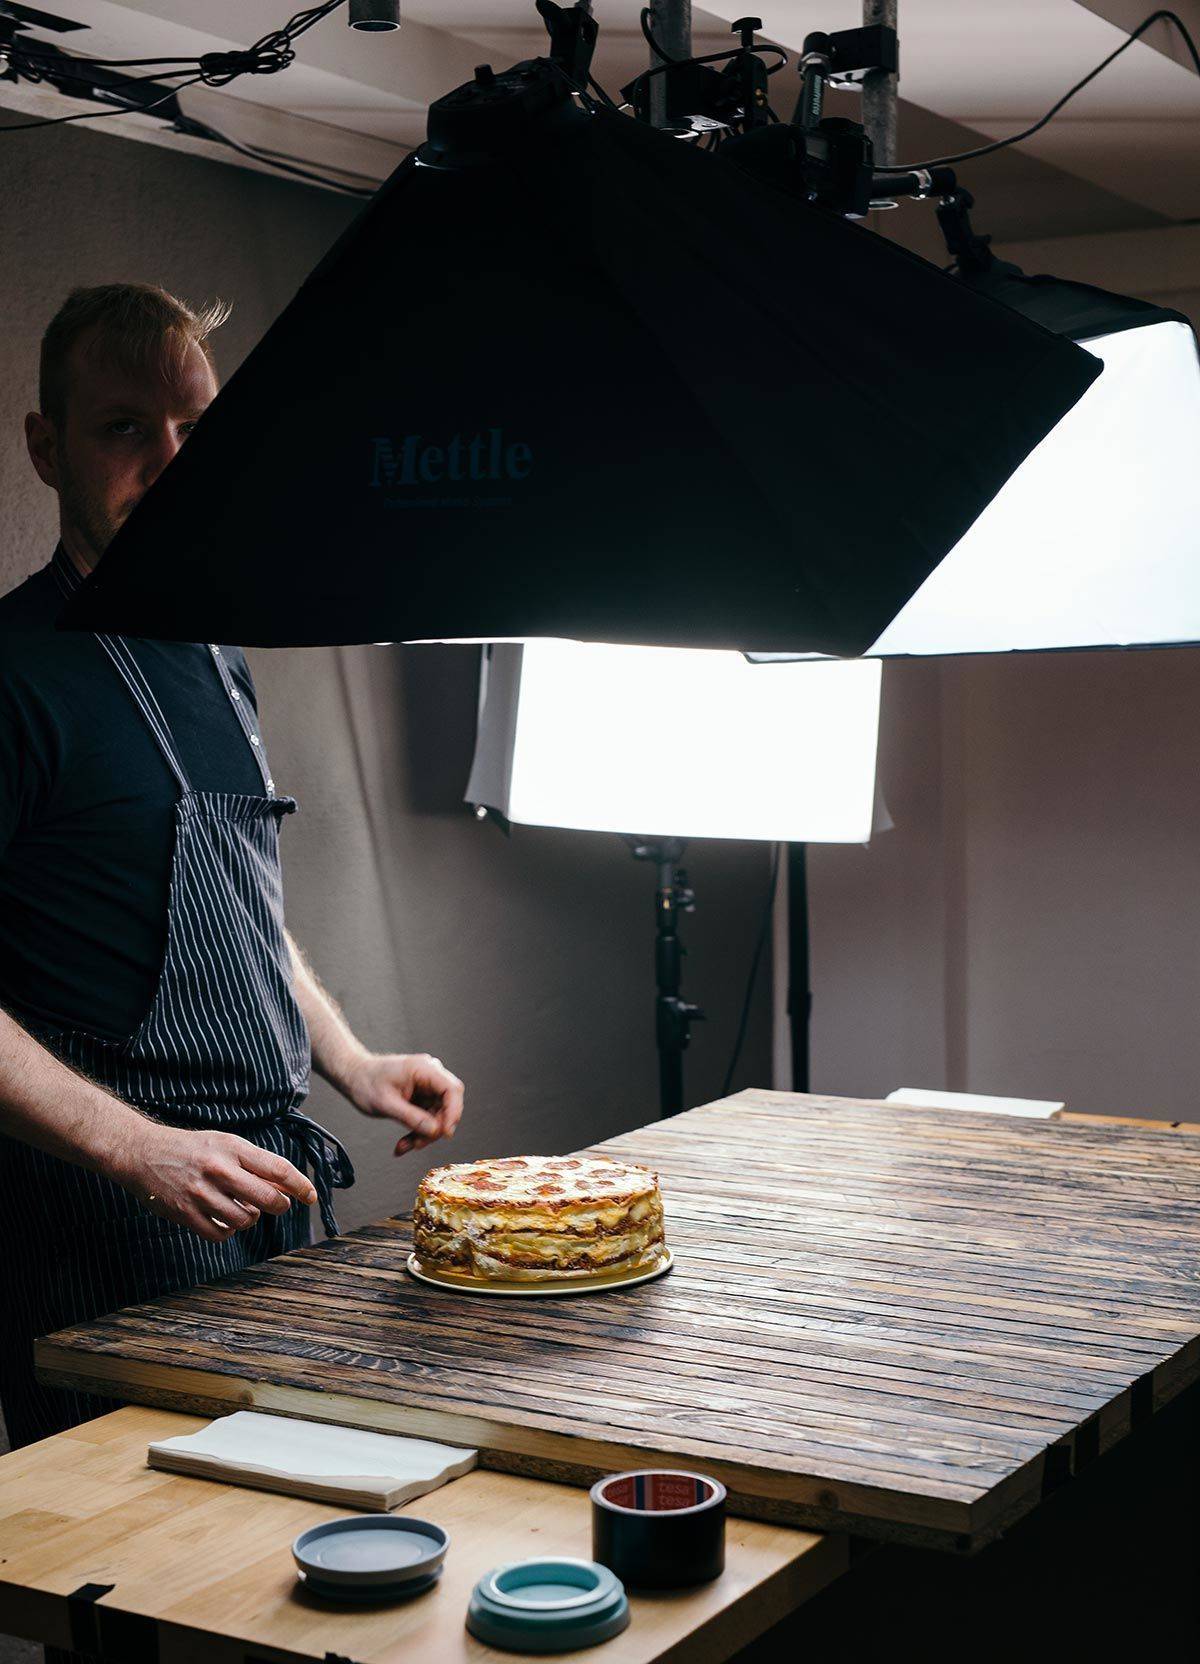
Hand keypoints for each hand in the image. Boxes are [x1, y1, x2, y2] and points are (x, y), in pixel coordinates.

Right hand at [113, 1122, 317, 1242]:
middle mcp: (219, 1170)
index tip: (311, 1197)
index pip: (278, 1169)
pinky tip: (224, 1219)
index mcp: (233, 1148)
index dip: (301, 1186)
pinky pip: (221, 1234)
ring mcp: (201, 1193)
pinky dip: (228, 1231)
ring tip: (242, 1207)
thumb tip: (286, 1185)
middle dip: (280, 1206)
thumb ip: (254, 1163)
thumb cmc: (192, 1149)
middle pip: (268, 1199)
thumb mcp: (225, 1143)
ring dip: (250, 1219)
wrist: (143, 1153)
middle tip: (279, 1205)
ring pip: (245, 1220)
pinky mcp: (185, 1213)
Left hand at [349, 1051, 464, 1155]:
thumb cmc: (365, 1082)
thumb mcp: (386, 1104)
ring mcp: (427, 1086)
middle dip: (434, 1128)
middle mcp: (430, 1074)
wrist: (353, 1076)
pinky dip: (417, 1131)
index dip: (453, 1112)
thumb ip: (412, 1117)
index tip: (445, 1133)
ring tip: (404, 1146)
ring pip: (438, 1115)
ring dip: (424, 1134)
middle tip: (417, 1144)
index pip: (452, 1089)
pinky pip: (428, 1117)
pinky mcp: (422, 1096)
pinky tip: (404, 1143)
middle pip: (448, 1105)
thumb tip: (435, 1130)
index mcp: (423, 1069)